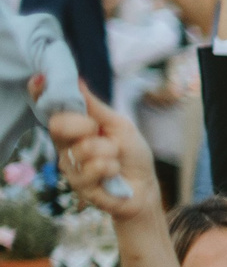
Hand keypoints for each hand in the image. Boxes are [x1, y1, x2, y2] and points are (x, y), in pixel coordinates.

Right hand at [49, 91, 158, 221]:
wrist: (145, 185)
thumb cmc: (132, 153)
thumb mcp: (119, 125)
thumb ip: (96, 107)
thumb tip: (77, 81)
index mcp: (73, 127)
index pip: (50, 109)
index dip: (41, 94)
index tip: (40, 81)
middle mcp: (65, 145)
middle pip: (58, 125)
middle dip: (84, 125)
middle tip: (99, 131)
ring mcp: (69, 165)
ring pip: (83, 148)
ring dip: (109, 151)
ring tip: (115, 157)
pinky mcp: (78, 185)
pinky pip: (94, 167)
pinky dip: (112, 166)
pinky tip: (114, 172)